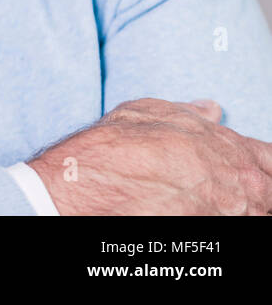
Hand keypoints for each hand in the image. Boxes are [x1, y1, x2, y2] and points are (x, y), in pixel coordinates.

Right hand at [28, 97, 271, 214]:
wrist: (92, 186)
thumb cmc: (117, 148)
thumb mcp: (148, 112)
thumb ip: (189, 113)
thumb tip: (212, 109)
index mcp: (231, 149)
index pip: (271, 159)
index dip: (263, 167)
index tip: (251, 172)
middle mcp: (241, 185)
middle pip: (268, 195)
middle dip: (256, 195)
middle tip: (225, 195)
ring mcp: (231, 215)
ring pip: (254, 215)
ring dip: (237, 210)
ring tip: (202, 207)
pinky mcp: (215, 237)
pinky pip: (231, 228)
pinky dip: (217, 221)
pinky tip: (191, 216)